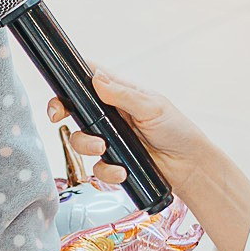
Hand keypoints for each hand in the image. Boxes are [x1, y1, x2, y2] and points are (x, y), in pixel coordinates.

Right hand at [45, 68, 211, 188]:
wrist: (190, 166)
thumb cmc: (177, 130)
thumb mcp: (152, 107)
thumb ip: (123, 94)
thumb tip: (97, 79)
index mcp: (119, 93)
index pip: (87, 80)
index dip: (69, 84)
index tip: (59, 93)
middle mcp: (111, 115)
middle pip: (74, 110)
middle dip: (63, 114)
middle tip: (60, 118)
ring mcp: (111, 138)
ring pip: (81, 140)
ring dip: (87, 145)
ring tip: (103, 149)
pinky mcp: (114, 161)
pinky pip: (97, 167)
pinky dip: (106, 170)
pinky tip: (122, 171)